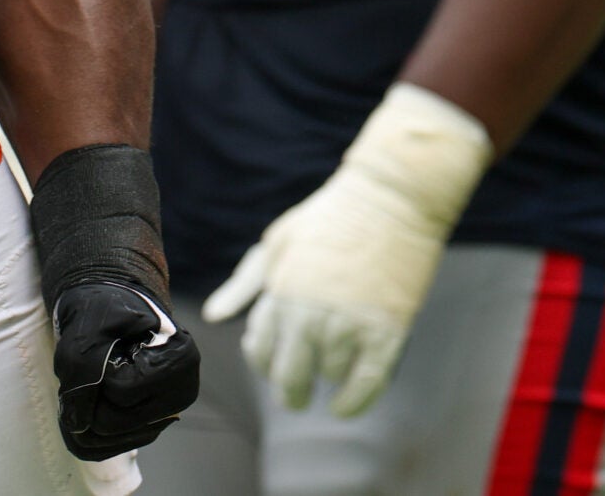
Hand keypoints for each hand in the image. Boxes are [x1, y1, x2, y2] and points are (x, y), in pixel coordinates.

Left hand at [51, 280, 198, 458]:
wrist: (112, 307)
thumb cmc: (103, 312)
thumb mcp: (86, 331)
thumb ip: (80, 375)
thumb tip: (78, 425)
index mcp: (179, 359)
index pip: (121, 391)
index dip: (97, 374)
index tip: (102, 349)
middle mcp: (183, 391)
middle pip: (116, 423)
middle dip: (91, 397)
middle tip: (91, 367)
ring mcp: (168, 412)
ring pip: (111, 440)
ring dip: (89, 412)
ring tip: (94, 379)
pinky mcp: (151, 425)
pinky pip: (110, 446)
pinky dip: (90, 427)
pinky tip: (91, 399)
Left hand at [202, 83, 491, 417]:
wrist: (390, 197)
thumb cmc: (328, 216)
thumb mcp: (276, 243)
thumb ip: (244, 284)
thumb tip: (214, 316)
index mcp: (280, 293)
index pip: (261, 352)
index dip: (264, 363)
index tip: (273, 363)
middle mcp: (310, 315)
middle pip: (290, 377)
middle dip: (289, 391)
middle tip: (294, 397)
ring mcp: (349, 325)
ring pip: (330, 377)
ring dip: (328, 378)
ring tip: (332, 366)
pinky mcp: (386, 331)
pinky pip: (366, 384)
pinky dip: (354, 402)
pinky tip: (343, 406)